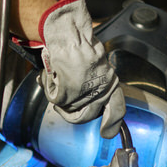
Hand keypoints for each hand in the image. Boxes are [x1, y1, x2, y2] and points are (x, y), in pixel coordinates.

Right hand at [38, 0, 124, 138]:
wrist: (67, 33)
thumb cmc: (78, 42)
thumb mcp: (96, 62)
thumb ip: (95, 81)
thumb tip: (88, 99)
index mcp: (110, 81)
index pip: (117, 109)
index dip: (112, 124)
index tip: (106, 134)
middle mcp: (101, 90)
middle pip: (86, 115)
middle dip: (71, 111)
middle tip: (62, 100)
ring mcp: (85, 93)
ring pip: (68, 109)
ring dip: (58, 96)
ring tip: (56, 77)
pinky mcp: (69, 93)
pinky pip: (55, 100)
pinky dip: (49, 87)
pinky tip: (51, 74)